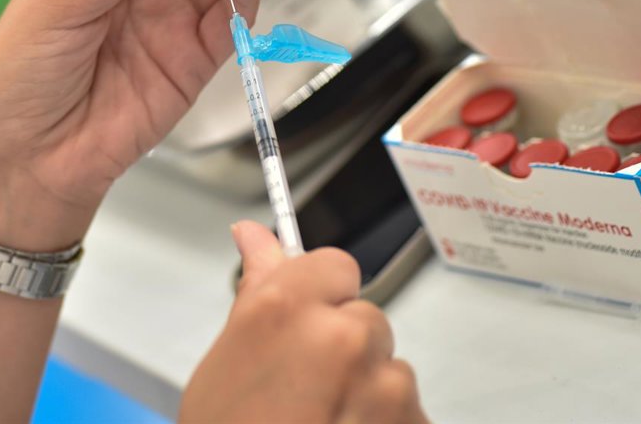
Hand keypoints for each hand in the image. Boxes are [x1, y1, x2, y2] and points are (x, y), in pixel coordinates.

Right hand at [179, 222, 429, 423]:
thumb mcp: (228, 359)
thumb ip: (257, 287)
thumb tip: (255, 235)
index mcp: (288, 307)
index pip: (335, 265)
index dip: (320, 295)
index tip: (307, 317)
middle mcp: (344, 334)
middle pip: (363, 318)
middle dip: (342, 349)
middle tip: (302, 392)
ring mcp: (385, 382)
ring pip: (388, 368)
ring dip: (366, 393)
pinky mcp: (412, 421)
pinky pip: (406, 412)